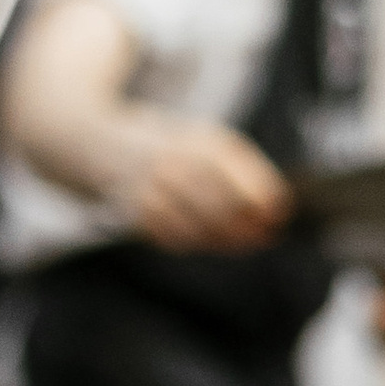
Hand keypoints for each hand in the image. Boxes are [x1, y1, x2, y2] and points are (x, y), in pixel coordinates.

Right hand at [113, 116, 293, 252]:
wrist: (105, 144)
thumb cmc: (171, 147)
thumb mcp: (208, 142)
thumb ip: (244, 171)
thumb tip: (277, 206)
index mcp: (199, 141)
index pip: (238, 175)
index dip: (263, 200)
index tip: (279, 215)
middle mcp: (174, 163)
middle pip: (221, 206)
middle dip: (247, 227)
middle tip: (264, 238)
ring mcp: (153, 189)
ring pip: (198, 228)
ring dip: (225, 241)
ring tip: (241, 244)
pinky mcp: (136, 213)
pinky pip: (174, 239)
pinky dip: (195, 243)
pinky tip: (207, 240)